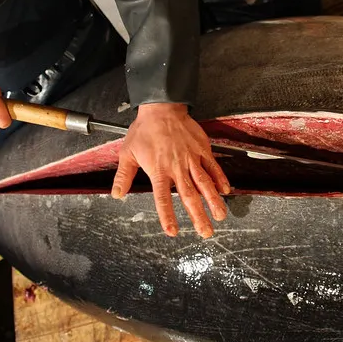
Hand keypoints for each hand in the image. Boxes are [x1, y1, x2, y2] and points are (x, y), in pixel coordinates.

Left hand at [111, 103, 230, 237]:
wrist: (162, 109)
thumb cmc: (144, 130)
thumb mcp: (128, 153)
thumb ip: (124, 176)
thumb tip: (117, 194)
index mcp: (159, 170)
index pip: (163, 198)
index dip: (168, 216)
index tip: (173, 231)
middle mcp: (177, 167)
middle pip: (189, 196)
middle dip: (198, 216)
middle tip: (205, 233)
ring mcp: (192, 158)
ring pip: (205, 183)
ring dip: (213, 201)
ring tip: (220, 216)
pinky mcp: (202, 150)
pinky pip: (213, 166)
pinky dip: (220, 179)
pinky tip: (225, 191)